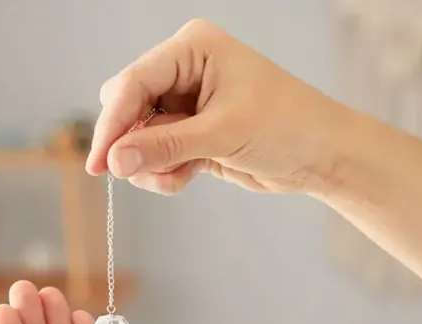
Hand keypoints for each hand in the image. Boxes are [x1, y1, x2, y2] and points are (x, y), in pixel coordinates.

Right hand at [85, 18, 348, 194]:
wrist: (321, 154)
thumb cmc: (287, 126)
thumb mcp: (222, 135)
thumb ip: (165, 147)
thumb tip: (115, 161)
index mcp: (192, 48)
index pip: (133, 83)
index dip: (112, 124)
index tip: (99, 164)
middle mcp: (183, 69)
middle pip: (126, 107)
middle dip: (132, 144)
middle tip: (137, 173)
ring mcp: (184, 102)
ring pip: (137, 136)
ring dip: (150, 163)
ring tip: (179, 177)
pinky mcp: (190, 131)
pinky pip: (154, 153)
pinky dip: (163, 171)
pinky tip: (188, 177)